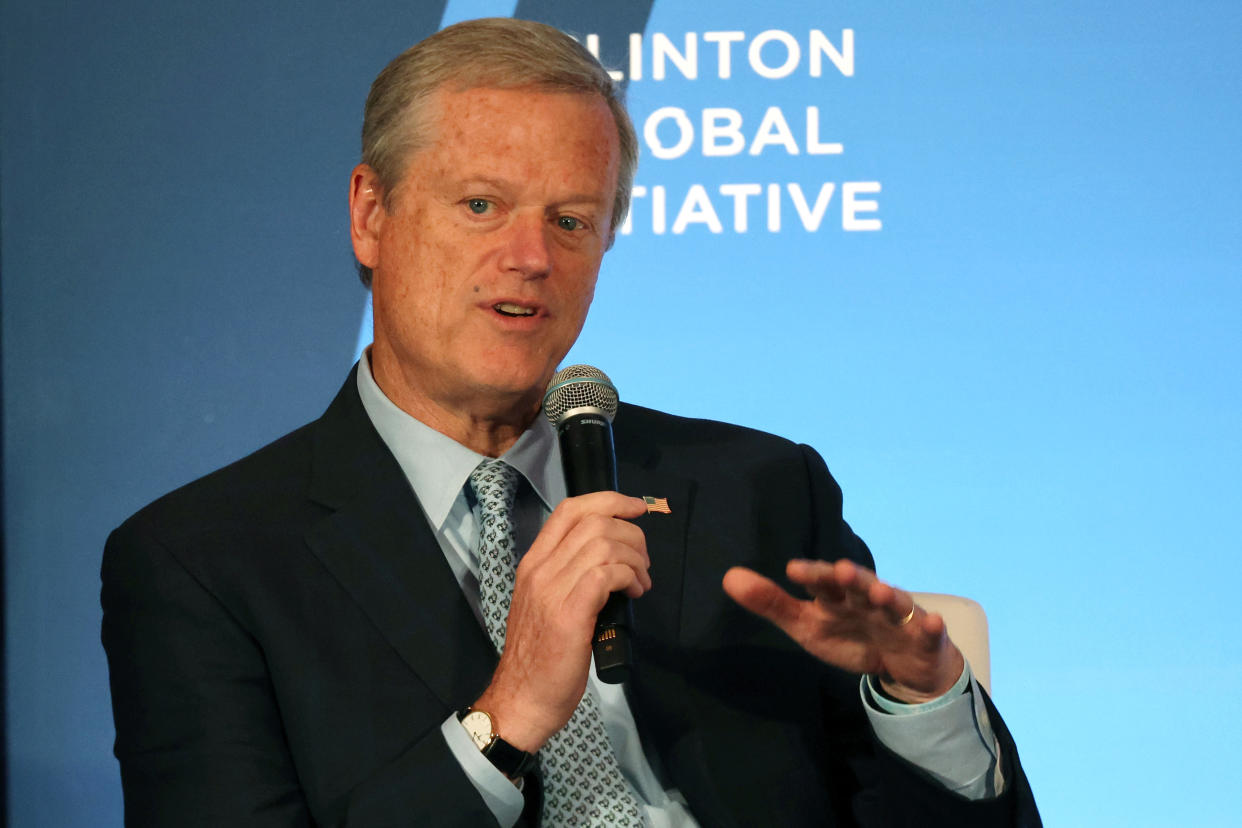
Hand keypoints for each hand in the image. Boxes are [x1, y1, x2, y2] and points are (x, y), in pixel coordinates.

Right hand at [472, 492, 650, 750]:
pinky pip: (606, 573)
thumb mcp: (548, 605)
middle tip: (644, 563)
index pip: (570, 510)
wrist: (522, 700)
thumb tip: (611, 560)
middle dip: (632, 534)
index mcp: (533, 563)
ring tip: (641, 584)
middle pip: (594, 521)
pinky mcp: (569, 614)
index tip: (636, 509)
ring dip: (635, 559)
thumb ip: (570, 577)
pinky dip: (629, 577)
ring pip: (604, 543)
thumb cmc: (541, 658)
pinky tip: (635, 593)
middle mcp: (539, 569)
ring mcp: (552, 590)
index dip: (609, 500)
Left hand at [722, 558, 963, 702]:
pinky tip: (933, 622)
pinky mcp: (923, 636)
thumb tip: (729, 577)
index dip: (811, 576)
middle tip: (841, 569)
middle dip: (852, 578)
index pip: (822, 582)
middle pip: (859, 585)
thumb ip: (771, 604)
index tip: (794, 570)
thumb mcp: (807, 625)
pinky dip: (931, 626)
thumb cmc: (849, 635)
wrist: (900, 664)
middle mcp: (867, 598)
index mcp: (838, 596)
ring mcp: (897, 616)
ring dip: (888, 595)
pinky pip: (929, 630)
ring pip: (894, 603)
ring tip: (881, 591)